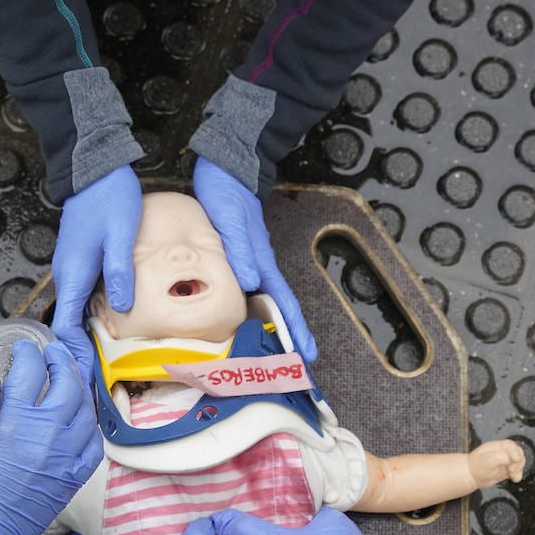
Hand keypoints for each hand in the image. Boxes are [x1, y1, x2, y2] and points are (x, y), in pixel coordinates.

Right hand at [0, 340, 101, 534]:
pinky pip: (93, 445)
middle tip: (54, 352)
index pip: (31, 370)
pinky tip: (81, 418)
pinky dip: (89, 426)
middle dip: (61, 361)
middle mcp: (45, 436)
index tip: (24, 347)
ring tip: (69, 378)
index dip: (29, 352)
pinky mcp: (70, 480)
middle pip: (68, 383)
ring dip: (79, 388)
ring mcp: (63, 459)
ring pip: (86, 412)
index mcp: (12, 421)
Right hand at [50, 165, 141, 380]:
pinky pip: (83, 293)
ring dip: (87, 331)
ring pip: (76, 308)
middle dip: (81, 348)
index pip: (65, 325)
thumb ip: (120, 273)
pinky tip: (114, 318)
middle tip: (100, 372)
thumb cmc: (109, 198)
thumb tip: (121, 308)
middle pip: (69, 321)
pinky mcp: (80, 259)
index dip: (74, 352)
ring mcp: (72, 266)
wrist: (94, 167)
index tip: (86, 374)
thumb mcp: (120, 235)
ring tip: (108, 353)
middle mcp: (68, 273)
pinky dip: (92, 312)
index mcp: (73, 273)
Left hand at [192, 156, 315, 361]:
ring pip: (262, 303)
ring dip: (267, 328)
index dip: (295, 330)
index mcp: (263, 262)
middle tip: (291, 367)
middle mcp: (259, 267)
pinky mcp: (236, 258)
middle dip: (287, 338)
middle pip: (278, 310)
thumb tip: (252, 283)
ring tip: (267, 355)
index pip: (285, 303)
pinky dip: (247, 311)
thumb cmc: (229, 192)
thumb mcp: (231, 221)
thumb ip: (240, 251)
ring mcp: (249, 263)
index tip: (307, 355)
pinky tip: (239, 322)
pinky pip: (245, 292)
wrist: (227, 167)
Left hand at [468, 439, 524, 486]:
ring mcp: (505, 461)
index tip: (515, 460)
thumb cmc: (475, 467)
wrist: (471, 477)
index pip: (511, 445)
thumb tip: (512, 459)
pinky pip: (517, 471)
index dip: (515, 452)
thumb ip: (501, 457)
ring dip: (519, 469)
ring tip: (512, 475)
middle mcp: (502, 453)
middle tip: (511, 470)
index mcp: (496, 447)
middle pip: (518, 453)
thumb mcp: (487, 460)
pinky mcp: (507, 470)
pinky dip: (518, 475)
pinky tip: (514, 479)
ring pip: (519, 462)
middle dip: (518, 462)